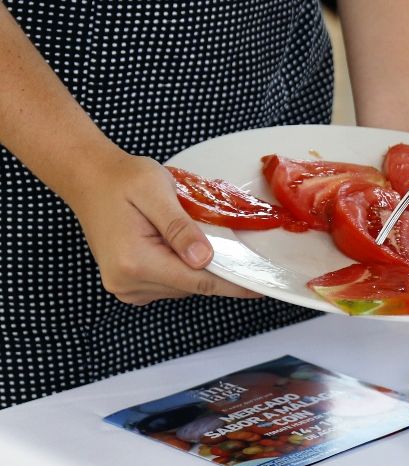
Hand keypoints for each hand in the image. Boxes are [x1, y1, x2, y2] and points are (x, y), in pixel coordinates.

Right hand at [63, 153, 260, 304]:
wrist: (90, 180)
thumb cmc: (123, 180)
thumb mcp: (157, 192)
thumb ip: (180, 227)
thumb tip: (204, 259)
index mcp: (134, 262)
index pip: (198, 282)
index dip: (234, 283)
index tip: (262, 286)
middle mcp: (127, 282)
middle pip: (192, 285)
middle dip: (216, 265)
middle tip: (229, 237)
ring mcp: (126, 286)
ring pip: (182, 285)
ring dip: (198, 264)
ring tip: (193, 232)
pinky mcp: (129, 283)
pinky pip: (169, 281)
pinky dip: (182, 266)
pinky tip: (180, 243)